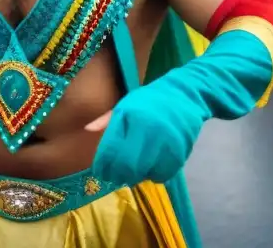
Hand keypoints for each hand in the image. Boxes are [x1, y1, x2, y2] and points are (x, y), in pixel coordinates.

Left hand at [86, 81, 201, 186]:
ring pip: (144, 174)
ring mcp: (165, 142)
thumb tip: (87, 130)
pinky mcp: (180, 152)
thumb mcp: (125, 104)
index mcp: (130, 116)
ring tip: (135, 169)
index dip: (103, 166)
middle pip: (127, 166)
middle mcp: (147, 130)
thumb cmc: (150, 100)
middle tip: (116, 176)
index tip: (101, 171)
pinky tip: (152, 167)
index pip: (110, 150)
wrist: (185, 95)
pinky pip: (162, 175)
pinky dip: (154, 176)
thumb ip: (106, 119)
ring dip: (137, 176)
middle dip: (118, 175)